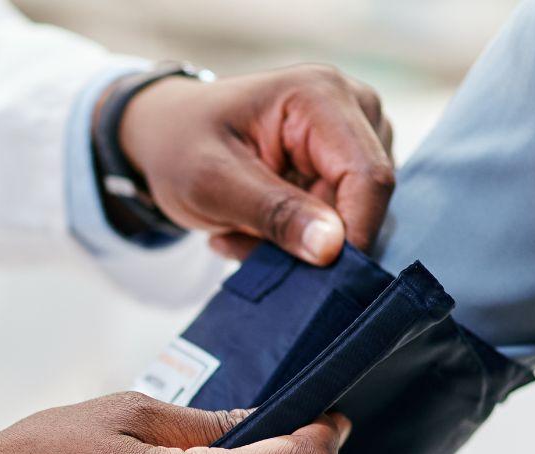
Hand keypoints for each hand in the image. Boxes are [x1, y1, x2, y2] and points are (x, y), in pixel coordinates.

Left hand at [118, 64, 394, 264]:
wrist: (167, 135)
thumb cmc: (181, 145)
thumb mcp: (211, 182)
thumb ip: (273, 213)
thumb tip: (331, 247)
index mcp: (321, 95)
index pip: (367, 175)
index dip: (353, 233)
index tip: (316, 276)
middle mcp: (352, 107)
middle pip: (367, 198)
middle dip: (315, 240)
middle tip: (247, 245)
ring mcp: (354, 136)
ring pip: (354, 216)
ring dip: (298, 242)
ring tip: (241, 231)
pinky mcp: (346, 165)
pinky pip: (340, 221)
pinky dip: (296, 238)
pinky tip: (253, 228)